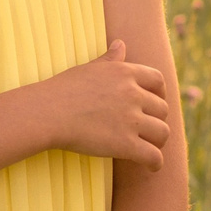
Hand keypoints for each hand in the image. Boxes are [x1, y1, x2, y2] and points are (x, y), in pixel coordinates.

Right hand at [32, 39, 168, 169]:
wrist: (47, 112)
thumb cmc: (63, 90)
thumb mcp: (90, 68)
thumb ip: (110, 58)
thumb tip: (121, 44)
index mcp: (125, 73)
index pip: (158, 80)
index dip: (160, 93)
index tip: (154, 102)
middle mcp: (133, 94)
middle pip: (162, 109)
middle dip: (157, 119)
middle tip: (148, 129)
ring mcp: (131, 120)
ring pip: (162, 133)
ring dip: (159, 142)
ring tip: (150, 147)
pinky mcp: (126, 144)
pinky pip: (154, 156)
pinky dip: (156, 163)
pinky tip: (151, 167)